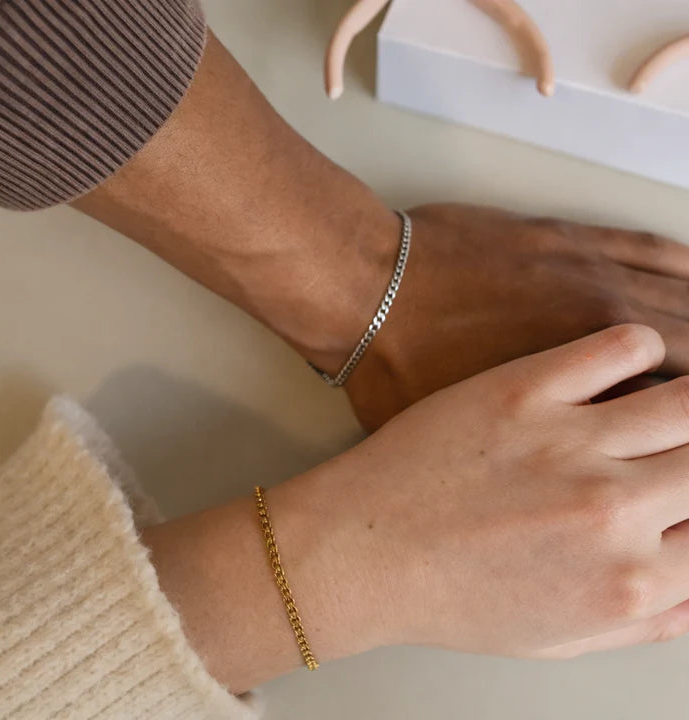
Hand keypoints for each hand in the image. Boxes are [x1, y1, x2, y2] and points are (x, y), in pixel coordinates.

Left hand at [144, 325, 688, 692]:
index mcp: (630, 579)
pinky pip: (621, 345)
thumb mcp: (553, 637)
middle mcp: (613, 508)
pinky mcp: (524, 387)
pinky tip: (628, 358)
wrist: (358, 545)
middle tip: (679, 444)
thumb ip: (643, 621)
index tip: (687, 486)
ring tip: (675, 397)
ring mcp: (569, 440)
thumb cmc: (445, 593)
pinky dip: (638, 347)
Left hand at [347, 204, 688, 429]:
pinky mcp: (570, 241)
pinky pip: (653, 251)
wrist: (364, 289)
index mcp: (575, 395)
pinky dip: (688, 268)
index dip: (678, 445)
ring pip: (687, 304)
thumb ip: (516, 457)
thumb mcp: (456, 440)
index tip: (684, 455)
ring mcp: (590, 280)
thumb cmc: (398, 370)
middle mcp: (601, 334)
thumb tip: (553, 470)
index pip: (664, 421)